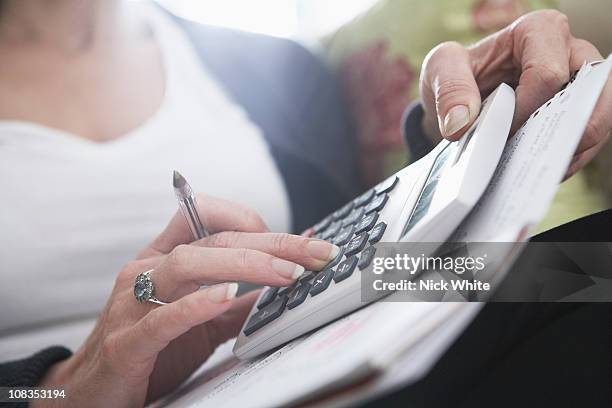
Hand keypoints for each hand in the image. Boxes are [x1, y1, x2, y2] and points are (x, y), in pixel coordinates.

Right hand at [36, 195, 338, 406]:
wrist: (92, 394)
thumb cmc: (152, 349)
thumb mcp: (202, 320)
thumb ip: (240, 298)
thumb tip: (289, 272)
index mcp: (164, 258)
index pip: (207, 215)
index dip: (254, 221)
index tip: (299, 243)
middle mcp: (146, 270)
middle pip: (213, 239)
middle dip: (273, 242)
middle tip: (317, 253)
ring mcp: (132, 304)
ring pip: (187, 264)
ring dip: (244, 265)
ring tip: (287, 274)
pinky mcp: (127, 343)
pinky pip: (162, 318)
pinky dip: (197, 305)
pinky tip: (226, 297)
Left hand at [419, 9, 610, 177]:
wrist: (460, 98)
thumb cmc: (457, 74)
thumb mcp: (440, 69)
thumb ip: (450, 89)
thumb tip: (461, 124)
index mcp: (537, 32)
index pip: (547, 73)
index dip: (526, 109)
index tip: (501, 130)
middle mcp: (570, 52)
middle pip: (589, 92)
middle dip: (562, 129)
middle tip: (529, 155)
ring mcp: (580, 84)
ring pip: (599, 116)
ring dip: (571, 148)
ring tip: (538, 167)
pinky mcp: (579, 112)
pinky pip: (589, 138)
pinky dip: (569, 158)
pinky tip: (541, 170)